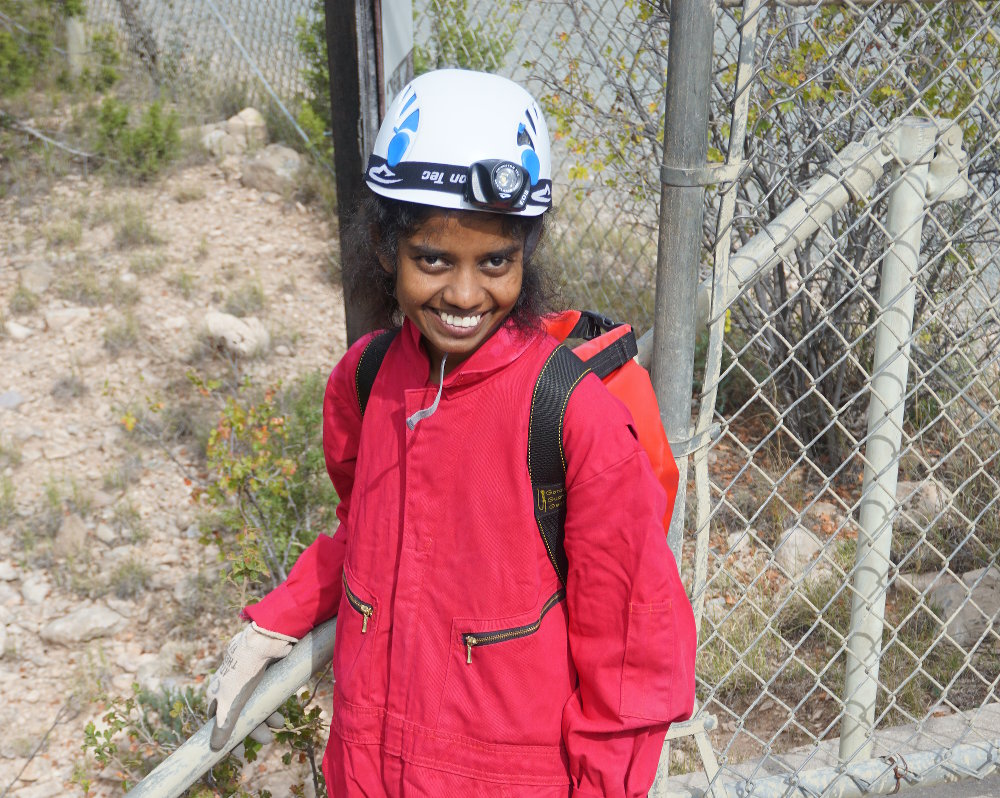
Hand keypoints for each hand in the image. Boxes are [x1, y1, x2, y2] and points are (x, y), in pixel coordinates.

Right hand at [206, 622, 296, 750]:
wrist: (265, 641)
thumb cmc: (243, 673)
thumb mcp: (230, 704)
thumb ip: (223, 726)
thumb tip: (215, 748)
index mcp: (216, 693)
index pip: (217, 722)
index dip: (227, 737)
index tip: (239, 752)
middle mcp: (229, 687)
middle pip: (240, 715)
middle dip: (254, 729)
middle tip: (267, 740)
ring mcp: (246, 680)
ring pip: (256, 705)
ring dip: (267, 718)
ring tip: (280, 724)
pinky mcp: (262, 674)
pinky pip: (266, 694)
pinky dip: (273, 704)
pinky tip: (282, 712)